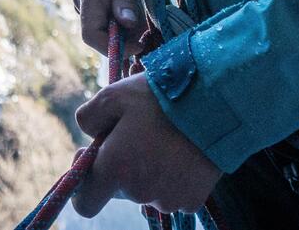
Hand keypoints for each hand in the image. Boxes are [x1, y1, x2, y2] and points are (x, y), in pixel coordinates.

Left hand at [71, 72, 220, 215]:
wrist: (213, 107)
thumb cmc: (158, 98)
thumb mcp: (112, 95)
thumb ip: (88, 118)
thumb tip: (89, 136)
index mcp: (114, 170)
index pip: (85, 203)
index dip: (85, 184)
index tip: (94, 157)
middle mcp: (138, 192)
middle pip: (119, 189)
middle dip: (121, 166)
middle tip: (136, 134)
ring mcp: (167, 199)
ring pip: (147, 190)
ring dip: (148, 172)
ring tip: (164, 140)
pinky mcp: (192, 200)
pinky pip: (173, 193)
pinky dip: (174, 178)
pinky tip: (182, 152)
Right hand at [74, 0, 142, 55]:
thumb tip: (127, 24)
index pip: (91, 34)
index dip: (112, 47)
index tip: (139, 45)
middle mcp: (82, 2)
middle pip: (99, 36)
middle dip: (125, 40)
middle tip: (149, 31)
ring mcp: (83, 4)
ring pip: (104, 30)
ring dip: (126, 31)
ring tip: (144, 16)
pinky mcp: (89, 5)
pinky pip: (104, 22)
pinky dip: (122, 23)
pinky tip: (135, 12)